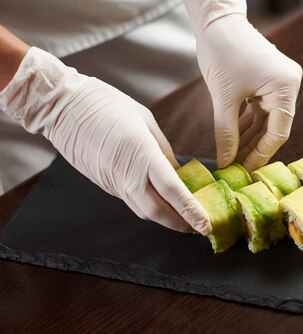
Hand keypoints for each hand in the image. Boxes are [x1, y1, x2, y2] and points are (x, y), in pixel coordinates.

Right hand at [0, 47, 211, 234]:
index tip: (206, 225)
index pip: (173, 192)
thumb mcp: (146, 122)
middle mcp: (128, 176)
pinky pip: (132, 202)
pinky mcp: (105, 185)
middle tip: (200, 228)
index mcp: (143, 156)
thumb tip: (177, 173)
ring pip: (144, 212)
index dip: (192, 211)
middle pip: (159, 212)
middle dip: (182, 224)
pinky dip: (150, 208)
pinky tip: (161, 204)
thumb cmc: (107, 105)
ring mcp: (114, 183)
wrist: (63, 107)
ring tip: (185, 220)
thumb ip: (164, 151)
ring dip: (166, 220)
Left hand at [181, 0, 302, 170]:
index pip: (279, 131)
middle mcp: (289, 85)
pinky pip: (261, 109)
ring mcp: (279, 83)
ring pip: (266, 120)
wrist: (216, 21)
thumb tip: (225, 162)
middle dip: (254, 147)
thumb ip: (226, 133)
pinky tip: (235, 140)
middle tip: (237, 167)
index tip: (246, 170)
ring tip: (233, 157)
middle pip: (274, 127)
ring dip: (249, 137)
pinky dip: (247, 123)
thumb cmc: (221, 52)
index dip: (261, 153)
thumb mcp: (223, 98)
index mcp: (286, 87)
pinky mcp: (268, 81)